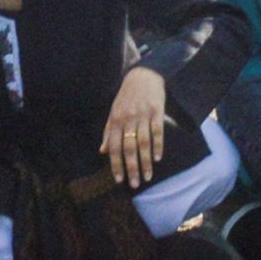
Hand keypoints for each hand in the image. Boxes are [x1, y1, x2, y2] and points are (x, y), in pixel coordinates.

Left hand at [102, 66, 169, 187]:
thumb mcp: (114, 112)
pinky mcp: (157, 111)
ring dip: (145, 162)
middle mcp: (128, 119)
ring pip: (143, 143)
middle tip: (134, 184)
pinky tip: (157, 158)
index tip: (119, 180)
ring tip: (147, 177)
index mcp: (116, 120)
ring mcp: (143, 115)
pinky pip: (157, 131)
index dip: (116, 164)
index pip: (114, 146)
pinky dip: (158, 145)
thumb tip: (102, 151)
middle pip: (129, 148)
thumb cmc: (127, 96)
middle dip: (131, 168)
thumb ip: (108, 132)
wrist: (144, 75)